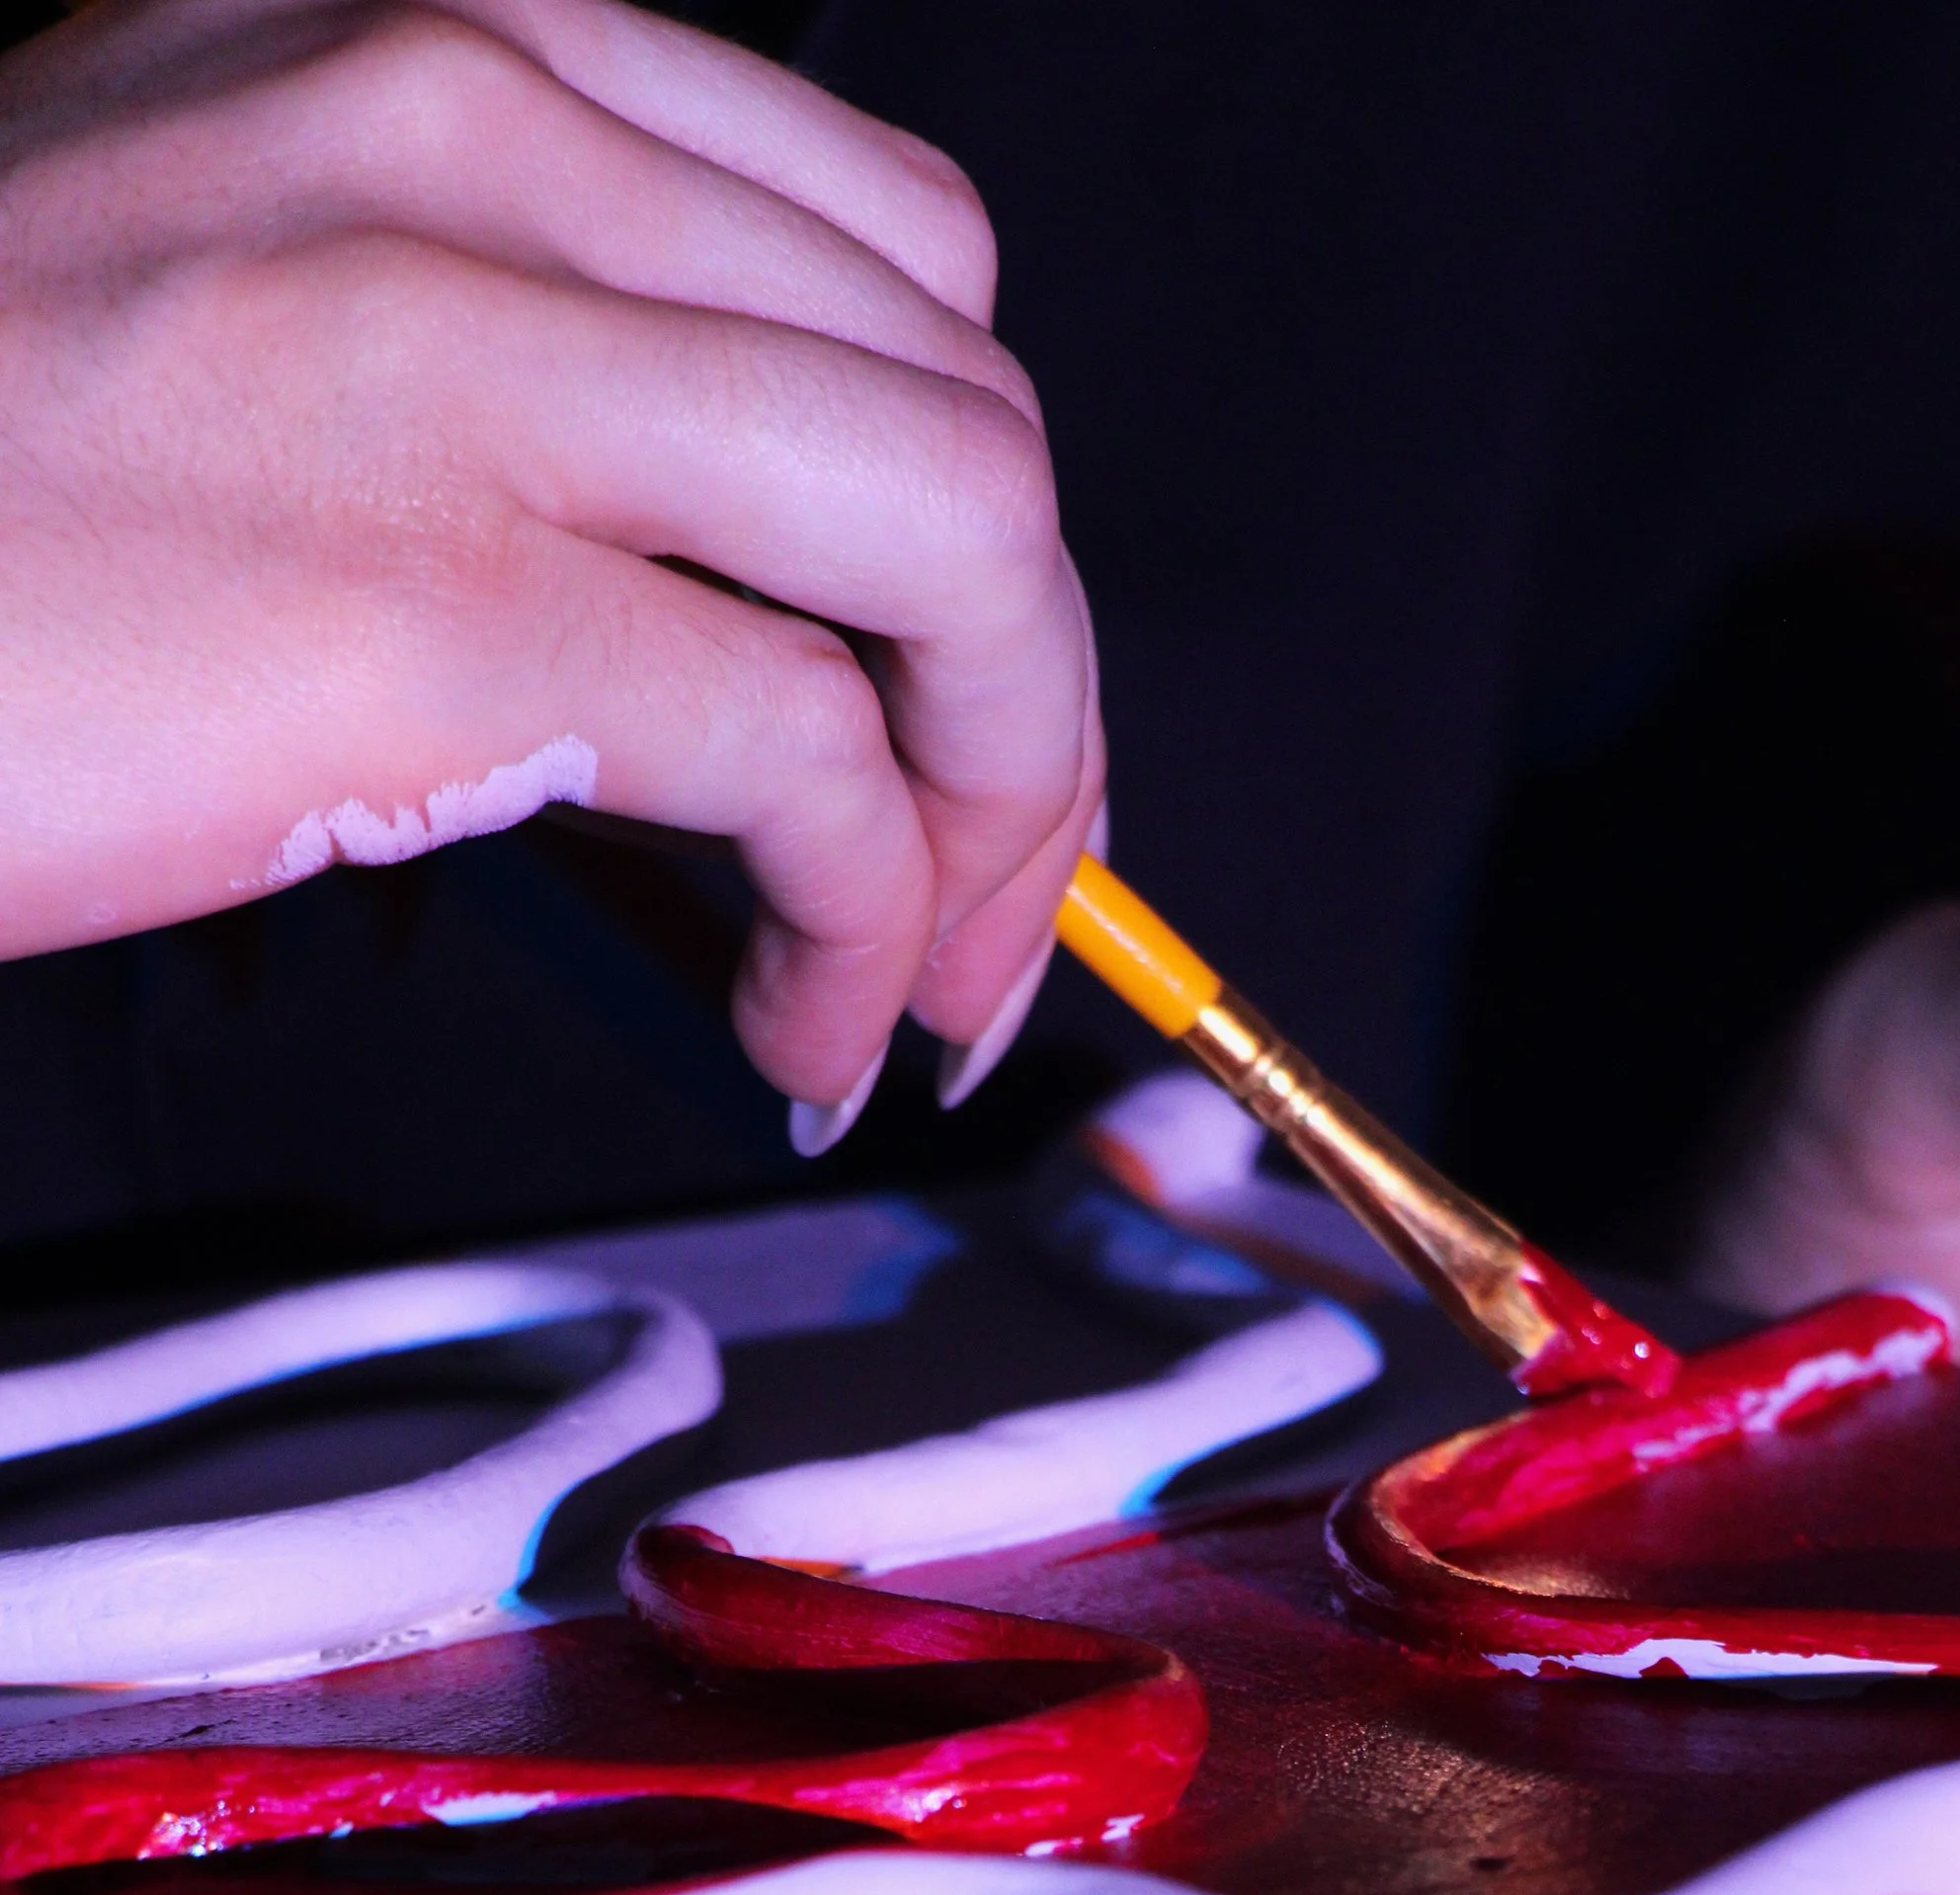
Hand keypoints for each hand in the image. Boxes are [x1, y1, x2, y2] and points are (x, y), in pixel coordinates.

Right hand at [0, 0, 1101, 1130]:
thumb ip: (487, 327)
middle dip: (1035, 693)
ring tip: (927, 976)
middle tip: (993, 883)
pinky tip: (802, 1032)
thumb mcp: (228, 278)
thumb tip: (731, 565)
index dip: (980, 511)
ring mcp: (470, 355)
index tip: (960, 692)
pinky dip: (867, 934)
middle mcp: (479, 134)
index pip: (888, 255)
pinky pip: (820, 772)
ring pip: (963, 556)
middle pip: (972, 408)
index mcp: (440, 43)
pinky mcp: (447, 600)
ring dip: (1001, 809)